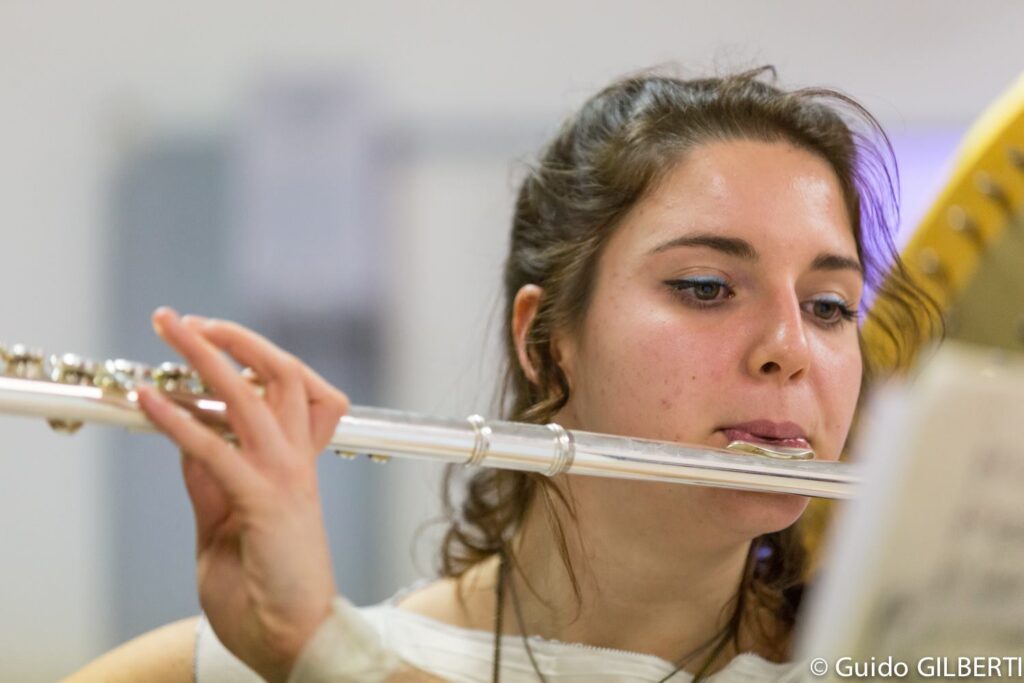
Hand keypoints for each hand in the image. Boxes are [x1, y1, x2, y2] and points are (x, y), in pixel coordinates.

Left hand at [136, 307, 348, 682]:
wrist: (293, 636)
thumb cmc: (264, 584)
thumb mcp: (226, 519)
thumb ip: (210, 477)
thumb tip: (185, 433)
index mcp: (295, 464)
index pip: (292, 392)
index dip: (253, 360)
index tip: (209, 344)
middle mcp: (295, 461)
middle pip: (280, 375)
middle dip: (233, 339)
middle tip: (185, 319)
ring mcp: (284, 477)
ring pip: (250, 395)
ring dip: (205, 356)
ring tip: (170, 328)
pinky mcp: (262, 501)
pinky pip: (214, 449)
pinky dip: (177, 420)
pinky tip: (148, 399)